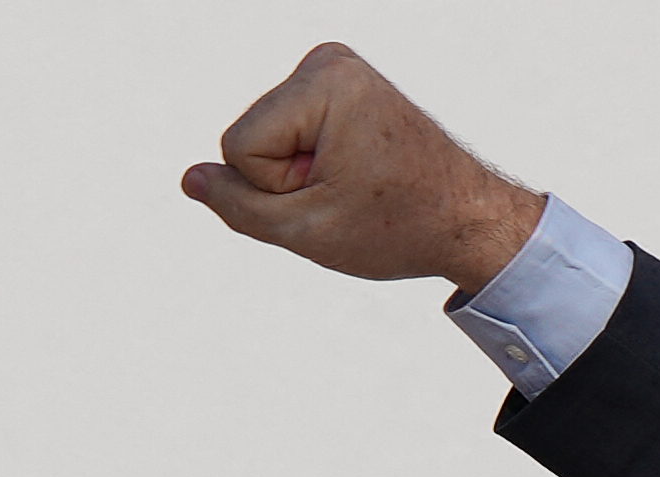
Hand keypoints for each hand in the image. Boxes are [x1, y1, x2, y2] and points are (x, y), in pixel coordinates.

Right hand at [179, 44, 543, 292]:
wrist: (468, 217)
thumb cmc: (397, 226)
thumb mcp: (306, 231)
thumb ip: (238, 206)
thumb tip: (191, 179)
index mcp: (323, 83)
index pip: (240, 147)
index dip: (276, 189)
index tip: (334, 194)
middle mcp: (328, 62)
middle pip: (250, 137)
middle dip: (289, 179)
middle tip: (349, 193)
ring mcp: (335, 69)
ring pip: (266, 138)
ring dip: (302, 173)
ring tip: (357, 182)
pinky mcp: (339, 84)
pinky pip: (288, 133)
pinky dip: (313, 161)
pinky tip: (355, 170)